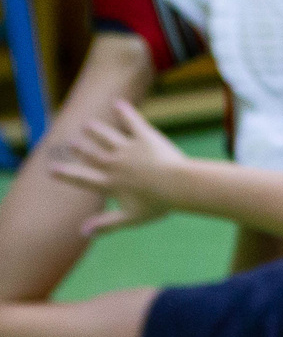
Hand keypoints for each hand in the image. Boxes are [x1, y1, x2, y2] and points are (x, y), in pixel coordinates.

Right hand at [47, 100, 183, 235]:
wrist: (178, 184)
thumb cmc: (158, 204)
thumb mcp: (130, 218)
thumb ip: (106, 225)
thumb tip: (81, 233)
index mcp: (110, 184)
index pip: (82, 179)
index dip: (66, 174)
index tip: (51, 169)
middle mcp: (114, 164)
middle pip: (92, 154)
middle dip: (80, 149)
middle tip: (71, 143)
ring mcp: (128, 148)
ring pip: (106, 136)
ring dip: (96, 130)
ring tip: (88, 126)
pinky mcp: (144, 136)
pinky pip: (131, 121)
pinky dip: (124, 112)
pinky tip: (119, 103)